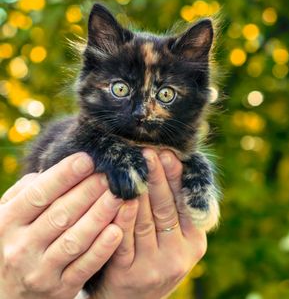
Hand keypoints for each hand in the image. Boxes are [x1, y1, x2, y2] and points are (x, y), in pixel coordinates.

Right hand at [0, 153, 123, 298]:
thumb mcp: (11, 215)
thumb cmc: (16, 240)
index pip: (39, 194)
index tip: (88, 159)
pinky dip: (102, 250)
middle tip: (112, 175)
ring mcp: (40, 271)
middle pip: (61, 214)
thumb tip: (57, 169)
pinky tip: (118, 230)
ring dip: (101, 215)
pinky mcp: (59, 289)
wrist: (6, 294)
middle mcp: (20, 247)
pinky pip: (84, 267)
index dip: (64, 175)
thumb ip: (29, 191)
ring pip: (75, 240)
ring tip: (120, 196)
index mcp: (7, 222)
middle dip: (90, 191)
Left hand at [93, 149, 206, 298]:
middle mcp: (178, 256)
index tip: (167, 154)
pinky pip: (124, 240)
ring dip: (140, 190)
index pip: (184, 204)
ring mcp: (153, 267)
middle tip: (150, 152)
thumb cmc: (156, 257)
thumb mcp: (177, 239)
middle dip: (157, 177)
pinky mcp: (128, 275)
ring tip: (134, 165)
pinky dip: (122, 217)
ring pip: (145, 221)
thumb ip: (178, 211)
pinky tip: (120, 197)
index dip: (175, 178)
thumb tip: (174, 165)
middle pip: (165, 208)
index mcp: (194, 243)